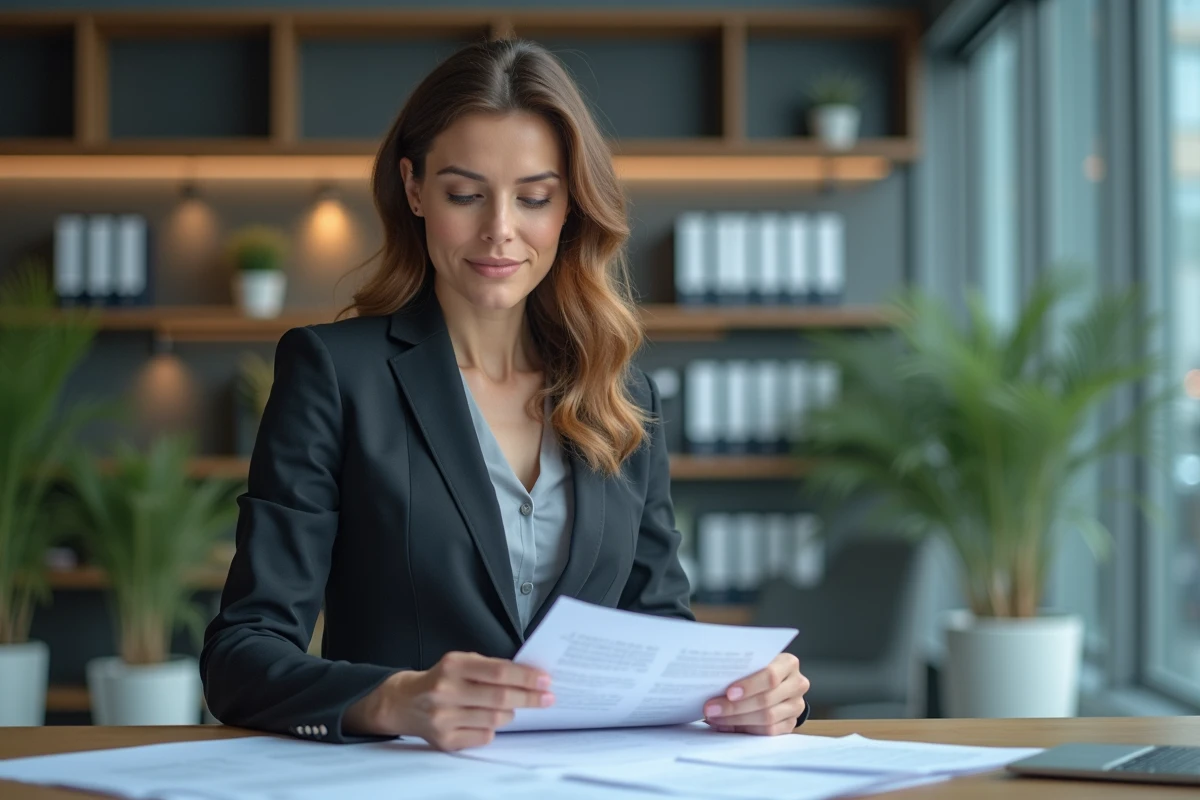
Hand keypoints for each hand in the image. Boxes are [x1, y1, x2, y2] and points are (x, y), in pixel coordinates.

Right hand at [344, 651, 554, 749]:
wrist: (404, 702)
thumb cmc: (440, 679)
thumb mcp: (460, 662)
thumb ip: (490, 667)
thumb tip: (529, 676)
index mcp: (453, 666)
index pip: (499, 672)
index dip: (526, 677)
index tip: (545, 680)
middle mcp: (446, 691)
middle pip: (500, 697)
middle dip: (529, 697)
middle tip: (546, 697)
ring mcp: (444, 718)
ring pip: (495, 719)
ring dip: (511, 713)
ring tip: (513, 706)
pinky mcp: (444, 740)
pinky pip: (483, 737)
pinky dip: (493, 729)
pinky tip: (489, 720)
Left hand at [702, 653, 808, 734]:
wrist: (778, 681)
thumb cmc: (758, 668)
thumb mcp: (753, 663)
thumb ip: (741, 670)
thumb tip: (712, 684)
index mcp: (788, 663)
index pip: (770, 675)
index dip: (749, 686)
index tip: (728, 693)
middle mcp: (797, 684)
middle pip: (766, 699)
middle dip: (735, 707)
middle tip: (711, 709)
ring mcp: (796, 705)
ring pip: (767, 718)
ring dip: (737, 720)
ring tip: (715, 718)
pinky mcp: (791, 723)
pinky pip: (769, 732)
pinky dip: (745, 729)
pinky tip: (727, 725)